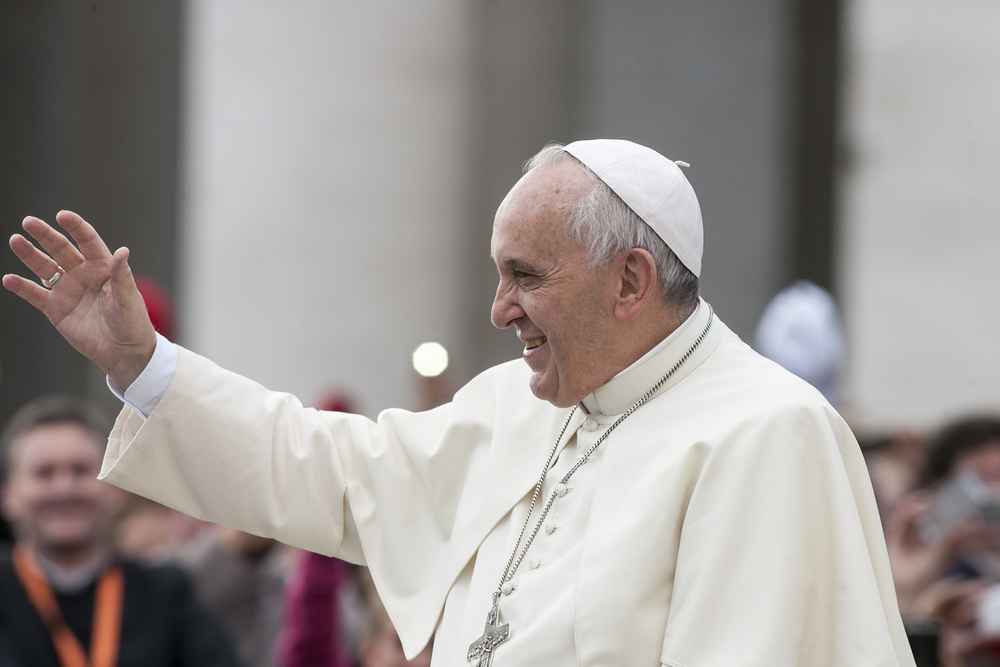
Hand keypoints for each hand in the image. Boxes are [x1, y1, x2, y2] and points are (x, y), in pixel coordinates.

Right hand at [3, 210, 156, 388]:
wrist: (123, 352)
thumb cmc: (132, 323)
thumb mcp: (128, 299)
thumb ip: (122, 275)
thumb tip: (123, 251)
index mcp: (103, 267)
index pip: (88, 241)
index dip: (76, 227)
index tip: (63, 215)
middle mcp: (83, 274)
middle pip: (62, 249)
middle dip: (46, 235)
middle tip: (29, 221)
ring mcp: (68, 290)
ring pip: (45, 267)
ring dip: (30, 255)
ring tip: (16, 240)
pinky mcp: (56, 309)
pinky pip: (35, 295)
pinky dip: (22, 287)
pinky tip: (9, 279)